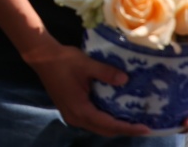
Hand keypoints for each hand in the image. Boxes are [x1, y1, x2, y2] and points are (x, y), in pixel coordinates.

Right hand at [27, 42, 150, 136]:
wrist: (41, 56)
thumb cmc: (62, 60)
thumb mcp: (86, 64)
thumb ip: (106, 73)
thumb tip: (126, 79)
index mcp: (80, 110)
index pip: (109, 125)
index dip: (128, 128)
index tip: (146, 128)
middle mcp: (75, 117)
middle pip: (104, 130)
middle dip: (124, 129)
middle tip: (143, 124)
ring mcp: (71, 114)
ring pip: (97, 126)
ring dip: (114, 125)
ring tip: (131, 118)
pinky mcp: (70, 108)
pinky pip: (91, 120)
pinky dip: (104, 119)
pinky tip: (113, 110)